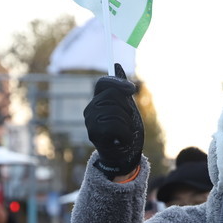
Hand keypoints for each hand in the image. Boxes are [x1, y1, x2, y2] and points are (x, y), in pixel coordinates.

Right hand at [83, 63, 143, 178]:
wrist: (124, 156)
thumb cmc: (126, 131)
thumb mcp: (127, 107)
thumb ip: (122, 90)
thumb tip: (116, 66)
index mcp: (98, 101)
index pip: (102, 83)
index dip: (118, 83)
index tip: (132, 89)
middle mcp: (90, 109)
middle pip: (113, 96)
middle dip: (126, 108)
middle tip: (127, 121)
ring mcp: (90, 122)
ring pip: (116, 111)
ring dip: (127, 123)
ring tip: (124, 132)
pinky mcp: (94, 134)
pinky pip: (116, 125)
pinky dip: (126, 134)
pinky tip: (122, 140)